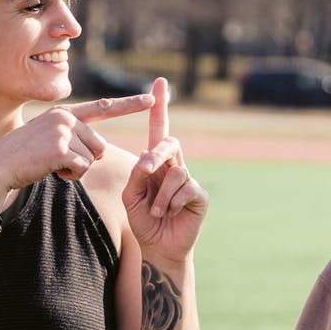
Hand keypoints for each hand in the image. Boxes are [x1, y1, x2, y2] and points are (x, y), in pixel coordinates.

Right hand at [0, 94, 155, 205]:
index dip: (128, 105)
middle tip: (58, 161)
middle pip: (100, 145)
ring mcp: (63, 131)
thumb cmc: (23, 158)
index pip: (102, 108)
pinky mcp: (61, 148)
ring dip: (77, 169)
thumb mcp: (49, 140)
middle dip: (86, 160)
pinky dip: (70, 176)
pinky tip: (51, 170)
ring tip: (52, 164)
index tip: (150, 100)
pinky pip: (83, 169)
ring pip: (93, 158)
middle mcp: (65, 117)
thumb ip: (74, 139)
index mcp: (64, 114)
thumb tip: (99, 153)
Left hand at [123, 77, 207, 262]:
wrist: (158, 246)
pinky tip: (171, 213)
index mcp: (156, 163)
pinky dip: (172, 202)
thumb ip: (135, 175)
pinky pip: (186, 188)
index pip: (159, 130)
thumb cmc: (143, 220)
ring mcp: (189, 179)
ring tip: (157, 212)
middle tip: (145, 170)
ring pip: (175, 171)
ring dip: (160, 195)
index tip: (160, 83)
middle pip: (169, 143)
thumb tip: (146, 158)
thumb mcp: (130, 195)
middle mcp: (174, 166)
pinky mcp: (199, 194)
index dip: (161, 107)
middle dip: (155, 154)